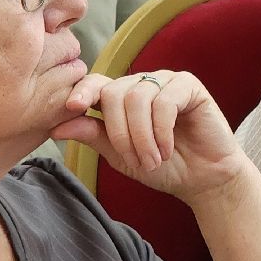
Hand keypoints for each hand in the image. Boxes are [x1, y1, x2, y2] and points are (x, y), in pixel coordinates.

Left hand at [51, 70, 248, 204]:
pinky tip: (168, 149)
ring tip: (153, 160)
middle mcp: (141, 84)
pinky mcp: (188, 85)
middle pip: (114, 92)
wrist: (202, 179)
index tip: (72, 108)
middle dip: (120, 132)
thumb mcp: (121, 156)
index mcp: (121, 98)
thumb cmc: (162, 167)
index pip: (95, 83)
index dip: (82, 91)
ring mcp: (165, 81)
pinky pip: (164, 101)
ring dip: (142, 137)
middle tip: (135, 161)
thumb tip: (58, 127)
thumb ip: (94, 137)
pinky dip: (162, 131)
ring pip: (138, 98)